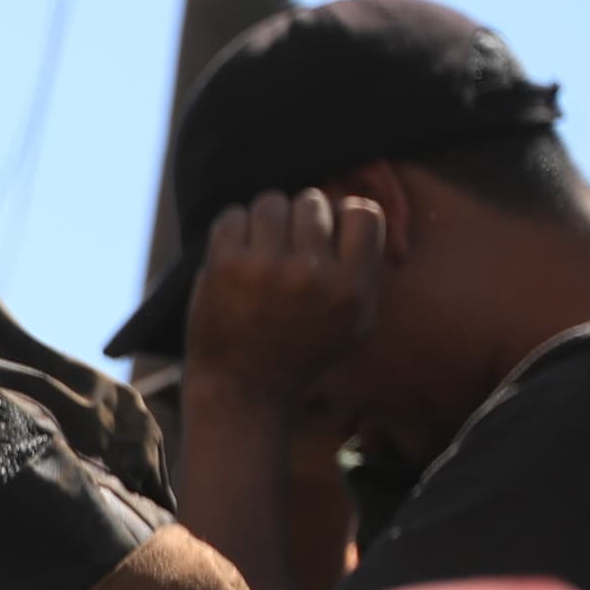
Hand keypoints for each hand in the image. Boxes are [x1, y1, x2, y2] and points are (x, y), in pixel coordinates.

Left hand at [183, 189, 395, 408]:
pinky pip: (233, 215)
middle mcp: (312, 274)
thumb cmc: (302, 353)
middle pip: (313, 200)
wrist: (243, 388)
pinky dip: (235, 228)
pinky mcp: (226, 266)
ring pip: (272, 202)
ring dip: (266, 220)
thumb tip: (354, 205)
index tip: (328, 232)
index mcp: (350, 288)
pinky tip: (238, 252)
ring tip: (263, 246)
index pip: (363, 212)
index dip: (344, 214)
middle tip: (288, 244)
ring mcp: (266, 267)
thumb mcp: (355, 324)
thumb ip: (364, 268)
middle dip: (300, 217)